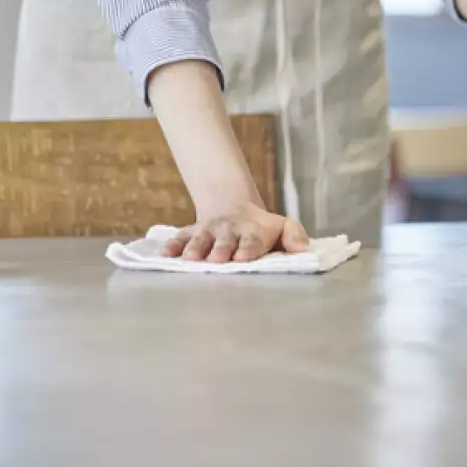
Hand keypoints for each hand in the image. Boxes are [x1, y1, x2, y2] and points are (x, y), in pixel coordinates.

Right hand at [161, 202, 309, 262]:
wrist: (232, 206)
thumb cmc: (260, 227)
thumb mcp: (282, 226)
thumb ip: (294, 236)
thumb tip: (302, 250)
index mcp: (252, 232)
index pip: (251, 241)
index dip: (247, 249)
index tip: (242, 259)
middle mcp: (229, 230)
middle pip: (224, 241)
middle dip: (220, 250)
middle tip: (216, 260)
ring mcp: (208, 230)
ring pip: (200, 238)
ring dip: (195, 248)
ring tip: (190, 259)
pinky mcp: (191, 231)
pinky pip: (179, 237)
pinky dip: (172, 246)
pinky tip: (165, 256)